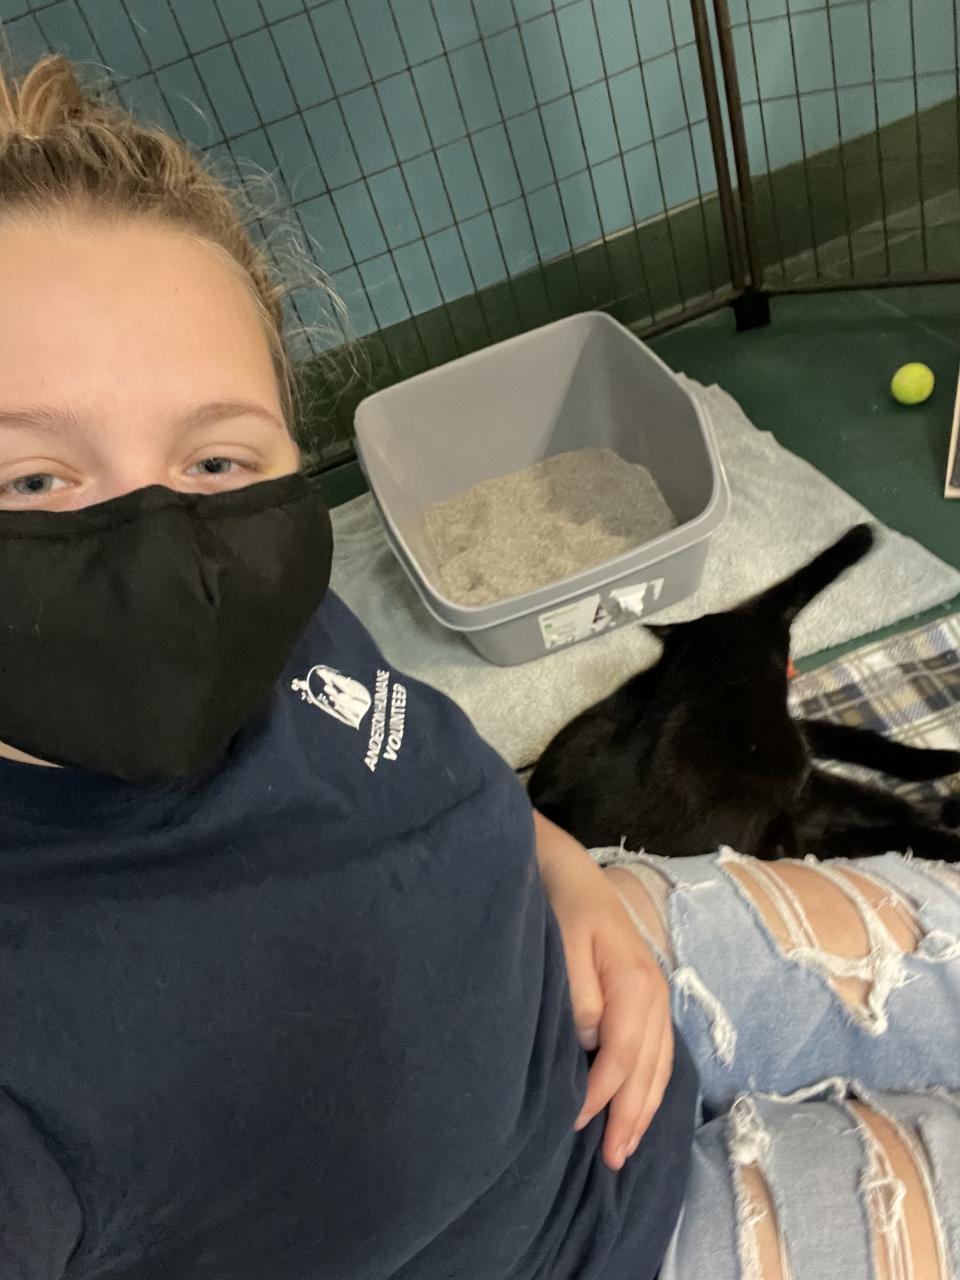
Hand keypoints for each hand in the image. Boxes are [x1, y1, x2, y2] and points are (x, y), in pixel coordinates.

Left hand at [533, 811, 672, 1171]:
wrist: (566, 866)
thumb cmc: (560, 903)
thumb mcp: (562, 941)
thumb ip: (578, 993)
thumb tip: (590, 1041)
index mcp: (635, 982)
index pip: (622, 1055)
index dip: (601, 1095)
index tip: (574, 1123)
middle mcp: (654, 993)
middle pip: (649, 1069)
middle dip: (632, 1118)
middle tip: (612, 1162)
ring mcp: (654, 995)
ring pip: (659, 1065)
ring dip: (645, 1109)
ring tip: (627, 1148)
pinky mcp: (646, 995)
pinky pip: (658, 1051)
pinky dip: (651, 1084)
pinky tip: (638, 1105)